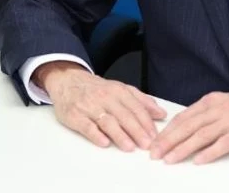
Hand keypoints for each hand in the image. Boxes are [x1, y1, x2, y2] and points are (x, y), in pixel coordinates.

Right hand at [35, 61, 166, 150]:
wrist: (68, 81)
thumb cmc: (97, 89)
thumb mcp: (121, 89)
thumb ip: (142, 101)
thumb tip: (161, 114)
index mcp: (118, 91)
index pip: (136, 108)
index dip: (146, 122)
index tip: (155, 136)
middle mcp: (105, 97)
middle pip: (124, 116)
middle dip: (137, 131)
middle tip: (147, 145)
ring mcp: (89, 106)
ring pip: (107, 122)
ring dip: (119, 135)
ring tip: (130, 147)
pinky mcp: (75, 116)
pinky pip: (86, 126)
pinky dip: (96, 135)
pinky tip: (105, 143)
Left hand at [149, 92, 228, 164]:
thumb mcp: (224, 107)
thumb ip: (205, 116)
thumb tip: (181, 131)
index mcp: (211, 101)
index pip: (184, 117)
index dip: (167, 131)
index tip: (153, 143)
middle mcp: (220, 108)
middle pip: (189, 126)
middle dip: (169, 141)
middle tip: (155, 154)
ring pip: (202, 135)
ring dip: (183, 148)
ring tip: (170, 159)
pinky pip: (223, 143)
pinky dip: (209, 153)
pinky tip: (198, 160)